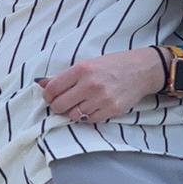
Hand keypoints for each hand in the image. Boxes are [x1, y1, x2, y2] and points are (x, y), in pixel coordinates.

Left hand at [39, 48, 164, 124]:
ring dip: (73, 112)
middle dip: (58, 106)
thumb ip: (65, 76)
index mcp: (81, 69)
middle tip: (64, 103)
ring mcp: (101, 98)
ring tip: (80, 104)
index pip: (52, 89)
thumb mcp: (88, 64)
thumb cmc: (113, 65)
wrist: (141, 70)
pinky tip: (93, 107)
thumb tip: (41, 84)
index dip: (47, 96)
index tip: (50, 97)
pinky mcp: (111, 110)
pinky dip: (87, 116)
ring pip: (73, 115)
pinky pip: (89, 120)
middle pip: (59, 105)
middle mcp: (90, 84)